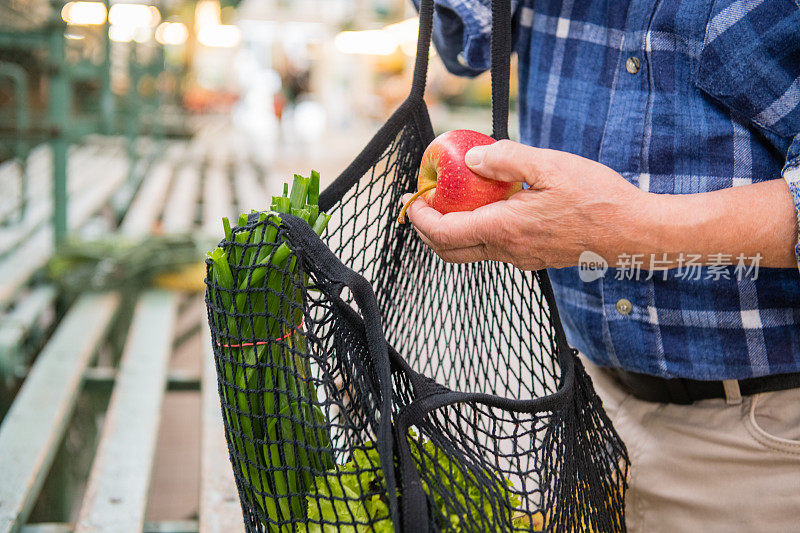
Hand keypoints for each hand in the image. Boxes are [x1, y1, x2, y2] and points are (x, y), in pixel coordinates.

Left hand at [402, 140, 650, 269]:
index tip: (412, 199)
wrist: (634, 233)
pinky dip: (476, 233)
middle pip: (449, 252)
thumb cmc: (597, 198)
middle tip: (420, 205)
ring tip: (449, 203)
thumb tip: (471, 157)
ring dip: (450, 232)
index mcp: (505, 229)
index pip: (444, 233)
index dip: (420, 218)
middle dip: (426, 230)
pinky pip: (493, 250)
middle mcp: (508, 251)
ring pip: (470, 253)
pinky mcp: (534, 259)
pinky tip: (487, 208)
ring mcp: (522, 259)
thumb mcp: (549, 166)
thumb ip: (506, 159)